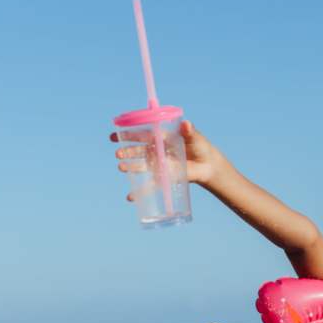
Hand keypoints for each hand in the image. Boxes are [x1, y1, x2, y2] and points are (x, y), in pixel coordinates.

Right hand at [110, 120, 227, 200]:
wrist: (208, 165)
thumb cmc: (201, 147)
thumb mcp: (195, 138)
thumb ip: (189, 132)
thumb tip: (187, 124)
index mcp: (161, 138)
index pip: (142, 135)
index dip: (128, 134)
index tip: (115, 135)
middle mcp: (157, 151)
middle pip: (139, 151)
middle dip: (127, 152)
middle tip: (118, 154)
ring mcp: (159, 165)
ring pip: (142, 166)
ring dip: (130, 167)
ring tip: (121, 167)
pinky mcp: (164, 177)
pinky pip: (151, 184)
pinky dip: (141, 191)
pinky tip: (131, 197)